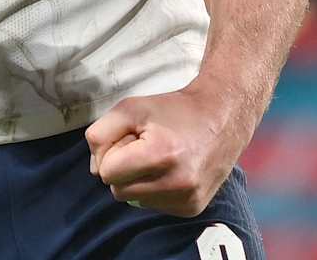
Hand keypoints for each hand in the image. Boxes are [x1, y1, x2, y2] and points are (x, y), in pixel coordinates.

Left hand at [85, 83, 249, 216]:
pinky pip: (153, 206)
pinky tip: (169, 170)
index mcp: (160, 154)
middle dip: (122, 168)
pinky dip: (154, 189)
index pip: (107, 172)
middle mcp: (176, 183)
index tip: (129, 138)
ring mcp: (186, 200)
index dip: (111, 152)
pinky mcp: (192, 209)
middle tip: (143, 146)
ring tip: (158, 157)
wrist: (221, 118)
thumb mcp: (131, 107)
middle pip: (117, 190)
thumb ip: (101, 133)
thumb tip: (95, 168)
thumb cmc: (173, 110)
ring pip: (134, 200)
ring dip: (137, 180)